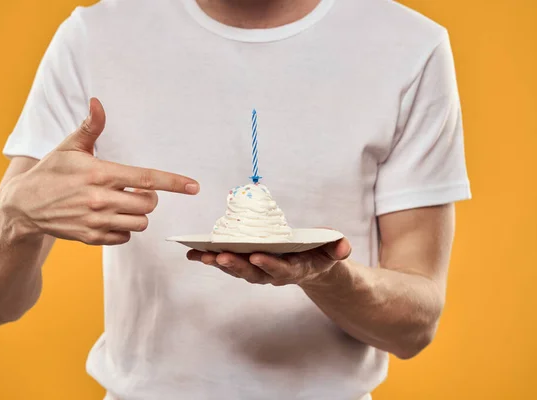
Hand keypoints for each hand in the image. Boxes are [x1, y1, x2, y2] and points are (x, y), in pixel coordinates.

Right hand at [0, 98, 199, 245]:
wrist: (23, 205)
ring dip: (137, 214)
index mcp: (100, 173)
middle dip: (148, 197)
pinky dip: (123, 230)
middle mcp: (100, 199)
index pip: (146, 178)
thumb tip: (98, 102)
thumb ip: (91, 127)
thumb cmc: (51, 172)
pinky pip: (125, 238)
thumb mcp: (70, 147)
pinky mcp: (91, 238)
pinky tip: (109, 218)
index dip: (174, 182)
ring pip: (140, 223)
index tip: (194, 186)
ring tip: (121, 204)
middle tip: (133, 191)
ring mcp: (96, 221)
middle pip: (149, 204)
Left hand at [187, 237, 351, 286]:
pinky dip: (210, 259)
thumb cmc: (321, 254)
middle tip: (220, 256)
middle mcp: (274, 274)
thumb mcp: (333, 251)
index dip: (270, 264)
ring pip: (237, 270)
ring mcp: (259, 272)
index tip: (257, 257)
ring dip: (218, 263)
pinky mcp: (248, 266)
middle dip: (236, 265)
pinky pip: (228, 263)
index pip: (282, 269)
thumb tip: (343, 246)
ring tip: (200, 255)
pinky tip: (193, 253)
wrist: (314, 267)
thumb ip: (337, 248)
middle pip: (253, 273)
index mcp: (295, 268)